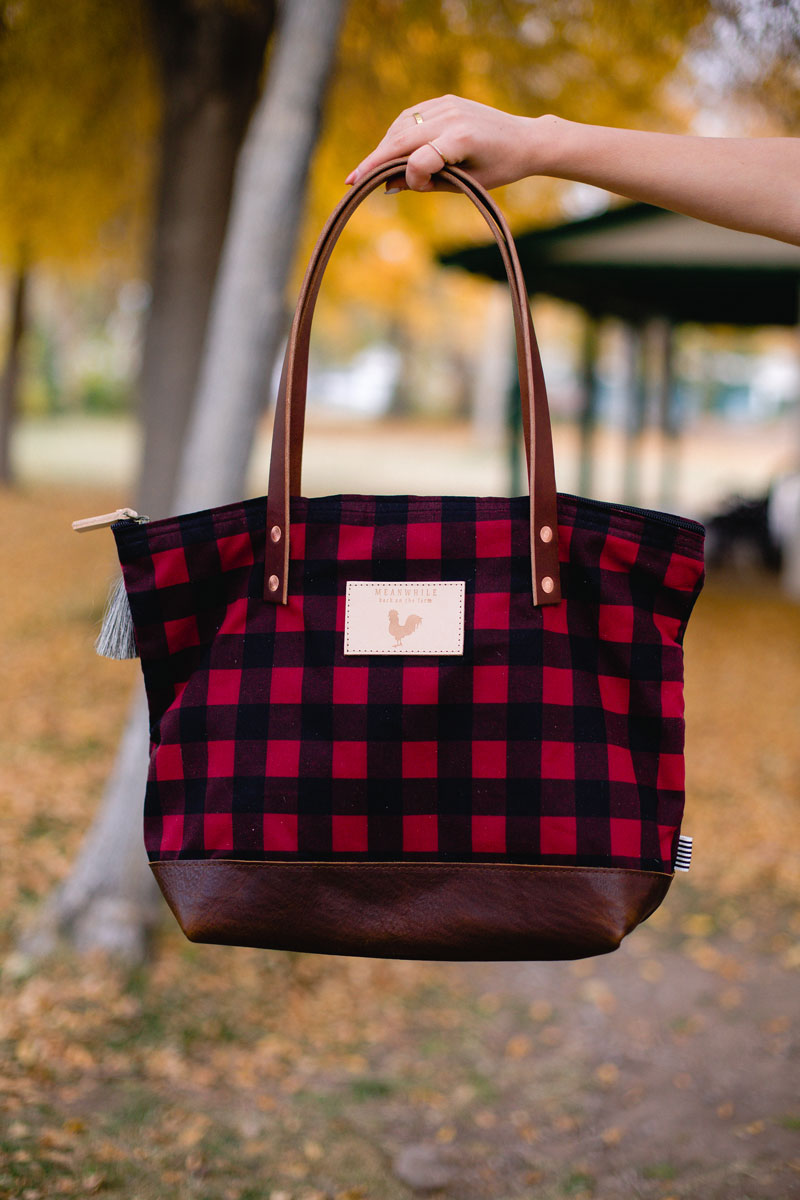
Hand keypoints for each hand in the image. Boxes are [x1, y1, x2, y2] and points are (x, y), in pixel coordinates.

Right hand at [345, 95, 546, 191]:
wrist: (524, 139)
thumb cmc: (499, 168)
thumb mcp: (466, 184)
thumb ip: (428, 183)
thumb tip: (390, 183)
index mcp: (461, 140)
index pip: (418, 159)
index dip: (410, 179)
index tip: (409, 190)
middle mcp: (451, 116)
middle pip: (401, 140)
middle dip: (373, 162)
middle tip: (350, 181)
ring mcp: (446, 105)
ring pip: (401, 127)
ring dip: (383, 148)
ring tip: (371, 170)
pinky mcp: (444, 101)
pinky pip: (410, 117)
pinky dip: (396, 134)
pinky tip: (389, 150)